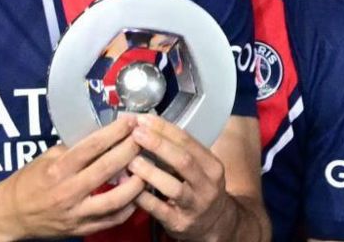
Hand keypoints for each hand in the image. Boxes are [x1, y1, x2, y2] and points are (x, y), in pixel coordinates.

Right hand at [0, 117, 146, 236]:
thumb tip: (104, 133)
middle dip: (131, 150)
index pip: (91, 147)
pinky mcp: (81, 229)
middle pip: (108, 169)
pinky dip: (129, 207)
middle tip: (145, 139)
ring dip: (136, 182)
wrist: (10, 215)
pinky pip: (113, 219)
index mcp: (57, 170)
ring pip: (116, 200)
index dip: (115, 132)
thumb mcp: (47, 158)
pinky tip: (138, 193)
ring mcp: (75, 214)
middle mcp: (67, 192)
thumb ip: (74, 147)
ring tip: (147, 167)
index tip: (131, 121)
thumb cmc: (29, 182)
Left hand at [128, 113, 241, 241]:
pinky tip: (128, 186)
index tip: (145, 119)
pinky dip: (142, 197)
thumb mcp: (202, 169)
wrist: (215, 224)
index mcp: (212, 165)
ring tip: (130, 161)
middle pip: (183, 160)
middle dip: (158, 144)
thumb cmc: (201, 190)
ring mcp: (194, 205)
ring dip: (149, 172)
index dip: (165, 129)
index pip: (189, 142)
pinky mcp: (179, 223)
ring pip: (172, 186)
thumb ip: (181, 153)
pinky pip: (158, 208)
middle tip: (136, 133)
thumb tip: (150, 128)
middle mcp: (207, 184)